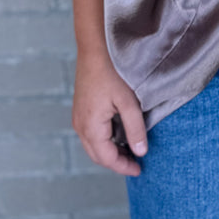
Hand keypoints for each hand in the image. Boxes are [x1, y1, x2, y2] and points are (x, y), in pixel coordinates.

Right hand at [72, 51, 147, 176]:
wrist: (95, 48)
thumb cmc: (113, 71)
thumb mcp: (129, 101)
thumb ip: (135, 128)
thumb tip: (141, 152)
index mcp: (91, 127)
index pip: (107, 158)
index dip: (123, 167)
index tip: (139, 170)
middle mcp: (80, 125)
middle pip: (97, 155)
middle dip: (116, 161)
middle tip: (136, 163)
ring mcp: (78, 117)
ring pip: (93, 145)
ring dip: (110, 151)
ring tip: (130, 150)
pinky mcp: (80, 109)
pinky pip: (91, 133)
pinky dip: (104, 140)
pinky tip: (119, 134)